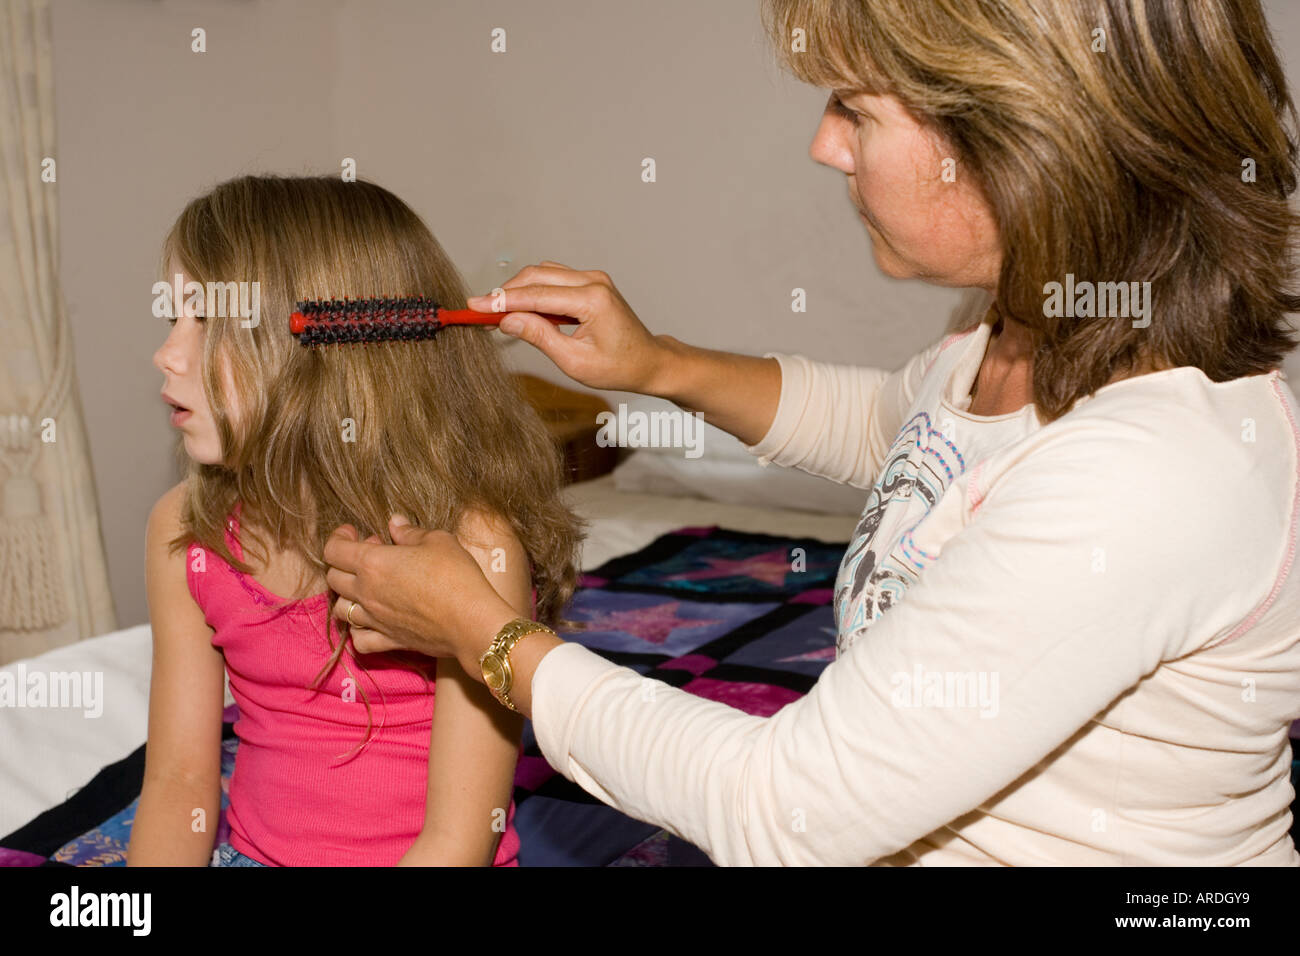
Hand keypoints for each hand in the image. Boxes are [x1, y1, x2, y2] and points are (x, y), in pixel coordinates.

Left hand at [323, 516, 515, 670]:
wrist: (472, 621)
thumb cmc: (457, 576)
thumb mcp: (438, 541)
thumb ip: (410, 532)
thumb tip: (395, 523)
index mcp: (373, 563)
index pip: (334, 550)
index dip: (338, 537)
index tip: (352, 531)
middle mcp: (366, 593)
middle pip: (333, 578)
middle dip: (344, 562)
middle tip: (371, 554)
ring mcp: (375, 620)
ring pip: (340, 610)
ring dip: (347, 595)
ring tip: (367, 587)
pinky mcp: (389, 641)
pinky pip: (359, 640)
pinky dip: (358, 631)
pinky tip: (371, 621)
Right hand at [465, 261, 671, 393]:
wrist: (648, 362)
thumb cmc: (618, 367)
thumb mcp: (574, 361)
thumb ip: (539, 336)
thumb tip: (507, 320)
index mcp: (592, 299)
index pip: (535, 295)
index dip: (501, 301)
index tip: (474, 306)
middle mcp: (593, 281)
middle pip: (536, 276)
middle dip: (505, 293)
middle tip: (480, 311)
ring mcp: (593, 278)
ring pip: (543, 274)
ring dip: (518, 290)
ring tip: (498, 313)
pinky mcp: (591, 282)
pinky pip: (554, 279)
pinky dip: (534, 290)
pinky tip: (522, 309)